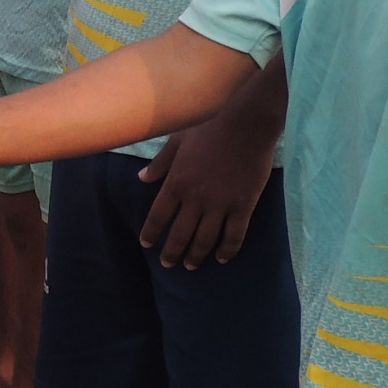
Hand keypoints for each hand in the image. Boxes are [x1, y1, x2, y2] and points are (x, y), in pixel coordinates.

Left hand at [136, 90, 280, 267]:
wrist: (246, 122)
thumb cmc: (209, 125)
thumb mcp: (178, 140)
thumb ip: (161, 162)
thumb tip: (142, 177)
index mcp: (176, 183)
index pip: (158, 217)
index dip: (151, 233)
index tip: (146, 244)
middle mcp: (195, 199)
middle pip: (179, 235)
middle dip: (171, 253)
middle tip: (167, 264)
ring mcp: (220, 205)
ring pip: (205, 241)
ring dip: (196, 256)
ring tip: (191, 265)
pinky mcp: (243, 206)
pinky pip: (234, 236)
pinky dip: (227, 251)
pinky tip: (222, 258)